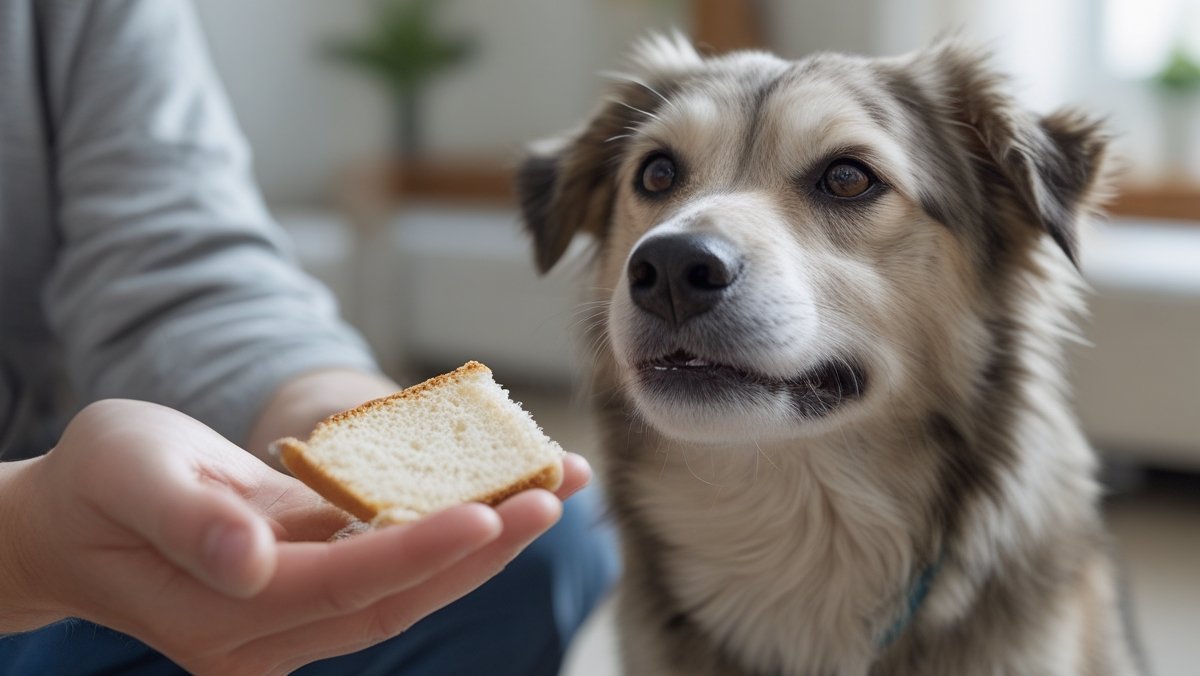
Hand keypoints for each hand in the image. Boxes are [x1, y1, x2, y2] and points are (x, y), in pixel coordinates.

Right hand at [10, 399, 589, 674]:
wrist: (74, 518)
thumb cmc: (96, 486)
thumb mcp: (128, 475)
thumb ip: (188, 520)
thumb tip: (252, 558)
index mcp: (228, 617)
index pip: (346, 586)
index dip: (421, 550)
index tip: (490, 508)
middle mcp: (272, 632)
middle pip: (397, 596)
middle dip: (485, 547)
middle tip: (555, 493)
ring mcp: (298, 613)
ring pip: (406, 582)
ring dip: (485, 536)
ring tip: (555, 483)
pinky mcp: (314, 582)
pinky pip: (391, 558)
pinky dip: (446, 522)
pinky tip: (498, 483)